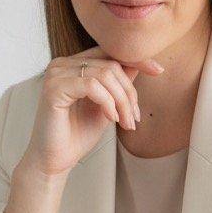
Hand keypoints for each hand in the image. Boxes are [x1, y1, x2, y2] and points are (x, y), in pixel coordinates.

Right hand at [24, 48, 164, 178]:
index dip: (136, 59)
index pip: (109, 52)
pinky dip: (108, 102)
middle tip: (134, 118)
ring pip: (105, 74)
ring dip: (122, 101)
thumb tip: (140, 64)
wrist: (55, 160)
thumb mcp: (107, 105)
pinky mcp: (54, 88)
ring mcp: (56, 74)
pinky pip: (92, 86)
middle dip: (129, 92)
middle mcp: (62, 64)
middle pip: (111, 64)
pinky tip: (110, 118)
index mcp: (73, 64)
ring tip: (125, 123)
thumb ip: (117, 84)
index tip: (158, 71)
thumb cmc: (77, 134)